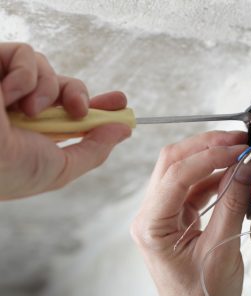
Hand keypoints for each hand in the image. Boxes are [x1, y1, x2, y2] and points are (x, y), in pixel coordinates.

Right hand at [0, 42, 130, 198]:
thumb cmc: (11, 170)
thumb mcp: (61, 168)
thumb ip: (94, 150)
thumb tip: (123, 131)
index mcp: (40, 133)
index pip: (75, 113)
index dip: (100, 106)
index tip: (121, 103)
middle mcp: (26, 109)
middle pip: (67, 88)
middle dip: (80, 95)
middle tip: (81, 110)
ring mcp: (9, 86)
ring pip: (49, 70)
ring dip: (48, 91)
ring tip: (28, 111)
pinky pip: (25, 54)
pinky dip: (24, 74)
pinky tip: (6, 94)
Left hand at [131, 131, 250, 295]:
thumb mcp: (221, 250)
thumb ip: (233, 204)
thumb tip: (245, 169)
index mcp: (151, 225)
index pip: (175, 175)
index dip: (207, 157)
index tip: (235, 150)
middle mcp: (151, 214)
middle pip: (172, 163)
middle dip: (205, 147)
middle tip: (235, 141)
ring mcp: (163, 212)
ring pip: (182, 169)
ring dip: (210, 158)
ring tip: (237, 153)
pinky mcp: (177, 214)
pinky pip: (193, 185)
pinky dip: (213, 175)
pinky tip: (231, 172)